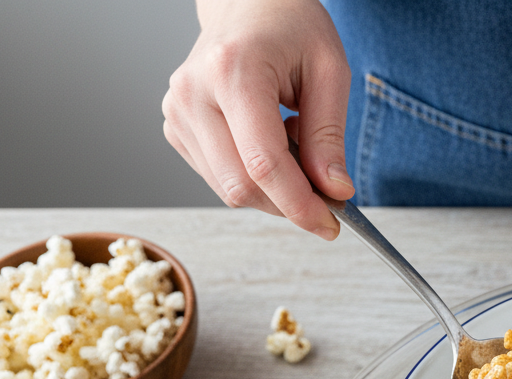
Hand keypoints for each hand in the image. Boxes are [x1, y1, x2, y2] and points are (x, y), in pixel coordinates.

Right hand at [162, 0, 352, 239]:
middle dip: (289, 203)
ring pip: (229, 189)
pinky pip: (220, 178)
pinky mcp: (176, 127)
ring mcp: (178, 111)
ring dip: (273, 189)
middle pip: (241, 185)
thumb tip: (335, 193)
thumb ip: (329, 137)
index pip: (262, 163)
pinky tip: (268, 142)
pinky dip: (253, 177)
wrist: (248, 3)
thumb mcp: (329, 71)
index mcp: (232, 70)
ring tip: (293, 142)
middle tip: (326, 193)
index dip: (299, 204)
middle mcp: (194, 93)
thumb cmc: (291, 27)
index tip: (330, 224)